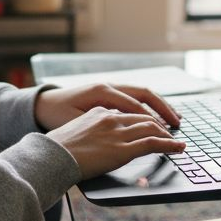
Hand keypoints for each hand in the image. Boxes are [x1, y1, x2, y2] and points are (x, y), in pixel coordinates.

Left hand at [35, 84, 181, 131]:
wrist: (43, 105)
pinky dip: (148, 105)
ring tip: (174, 118)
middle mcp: (108, 86)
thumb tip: (120, 134)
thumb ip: (98, 126)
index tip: (165, 132)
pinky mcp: (109, 93)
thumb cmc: (57, 115)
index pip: (134, 105)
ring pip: (141, 93)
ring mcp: (110, 87)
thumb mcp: (76, 122)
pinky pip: (134, 97)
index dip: (151, 120)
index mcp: (102, 92)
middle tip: (177, 123)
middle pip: (144, 94)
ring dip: (159, 105)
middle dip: (163, 108)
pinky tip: (157, 116)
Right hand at [35, 85, 185, 179]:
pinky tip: (178, 148)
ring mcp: (118, 132)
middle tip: (170, 131)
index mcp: (99, 111)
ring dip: (167, 134)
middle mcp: (111, 118)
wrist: (51, 157)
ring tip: (176, 141)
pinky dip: (170, 145)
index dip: (143, 118)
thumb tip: (92, 143)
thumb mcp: (72, 132)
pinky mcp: (124, 149)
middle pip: (144, 117)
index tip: (150, 123)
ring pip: (152, 127)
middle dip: (160, 123)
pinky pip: (153, 143)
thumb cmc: (56, 150)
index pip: (128, 111)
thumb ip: (88, 132)